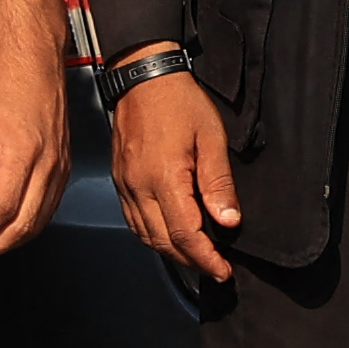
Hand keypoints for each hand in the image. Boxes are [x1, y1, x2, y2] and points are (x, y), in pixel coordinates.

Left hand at [0, 47, 72, 263]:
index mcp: (22, 153)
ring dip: (10, 242)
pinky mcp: (62, 168)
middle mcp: (47, 165)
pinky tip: (6, 232)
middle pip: (24, 224)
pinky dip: (27, 226)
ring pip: (39, 221)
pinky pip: (48, 209)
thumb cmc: (4, 84)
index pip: (1, 207)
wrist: (36, 64)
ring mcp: (59, 169)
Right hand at [110, 72, 241, 285]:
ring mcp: (126, 185)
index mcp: (164, 179)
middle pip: (163, 242)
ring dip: (171, 252)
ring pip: (146, 236)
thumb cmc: (178, 100)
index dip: (206, 259)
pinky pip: (134, 220)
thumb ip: (219, 183)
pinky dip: (153, 236)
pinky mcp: (121, 180)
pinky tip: (168, 235)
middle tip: (214, 268)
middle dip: (191, 261)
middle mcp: (139, 187)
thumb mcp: (211, 138)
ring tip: (196, 256)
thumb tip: (228, 221)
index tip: (222, 270)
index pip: (185, 234)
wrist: (143, 76)